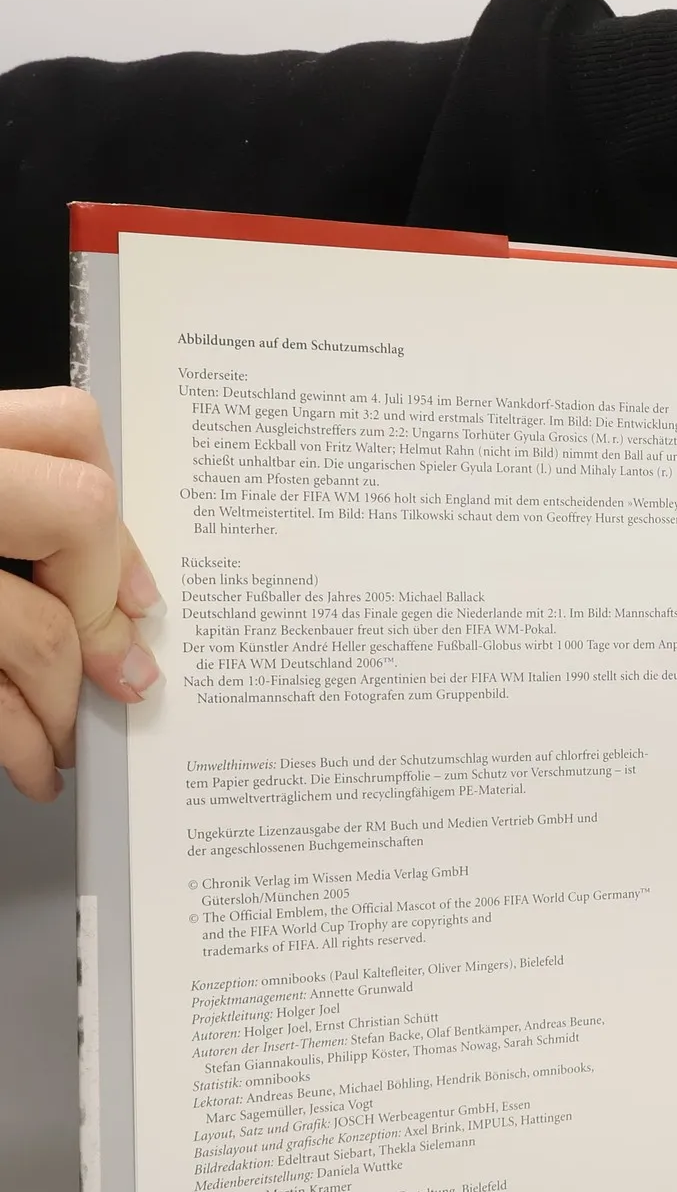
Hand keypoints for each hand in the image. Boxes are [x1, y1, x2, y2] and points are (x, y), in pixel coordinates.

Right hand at [0, 389, 160, 800]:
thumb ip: (21, 523)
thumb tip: (128, 603)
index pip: (70, 429)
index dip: (119, 511)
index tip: (140, 592)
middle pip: (77, 511)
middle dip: (106, 608)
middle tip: (126, 674)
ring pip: (36, 628)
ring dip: (68, 705)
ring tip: (73, 738)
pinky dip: (21, 743)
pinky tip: (34, 763)